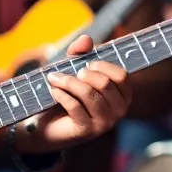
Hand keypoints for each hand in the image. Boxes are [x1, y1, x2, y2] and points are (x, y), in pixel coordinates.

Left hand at [15, 35, 132, 153]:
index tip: (87, 64)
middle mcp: (119, 111)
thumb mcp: (74, 69)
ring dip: (68, 82)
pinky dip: (61, 95)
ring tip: (54, 78)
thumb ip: (80, 52)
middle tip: (69, 72)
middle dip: (83, 74)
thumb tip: (86, 39)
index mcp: (123, 95)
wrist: (49, 124)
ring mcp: (104, 123)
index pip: (122, 76)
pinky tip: (54, 91)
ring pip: (89, 95)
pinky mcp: (86, 131)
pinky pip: (75, 107)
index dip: (104, 66)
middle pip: (105, 84)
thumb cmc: (68, 94)